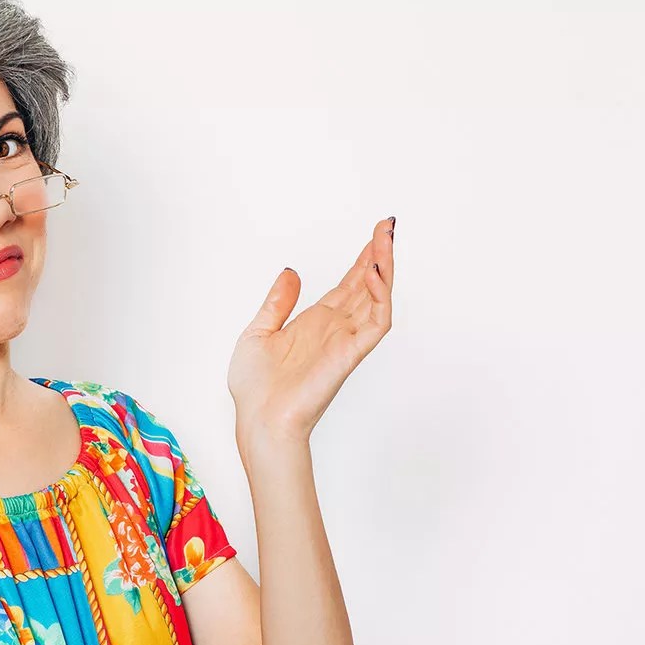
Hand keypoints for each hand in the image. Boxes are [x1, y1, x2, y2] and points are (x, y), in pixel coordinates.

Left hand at [228, 216, 394, 440]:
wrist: (258, 419)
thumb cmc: (256, 389)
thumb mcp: (258, 332)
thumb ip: (278, 302)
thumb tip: (290, 272)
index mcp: (316, 323)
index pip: (349, 284)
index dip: (363, 258)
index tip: (376, 233)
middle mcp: (335, 329)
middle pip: (367, 285)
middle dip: (379, 254)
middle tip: (388, 225)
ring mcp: (345, 340)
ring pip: (377, 298)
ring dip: (384, 268)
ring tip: (386, 238)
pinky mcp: (350, 354)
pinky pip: (376, 323)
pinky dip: (380, 297)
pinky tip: (373, 273)